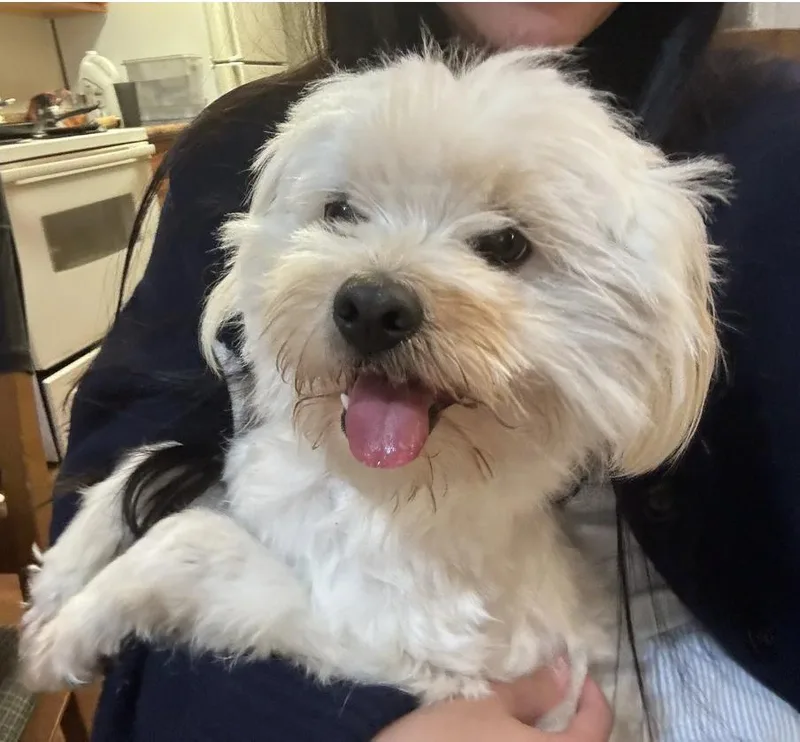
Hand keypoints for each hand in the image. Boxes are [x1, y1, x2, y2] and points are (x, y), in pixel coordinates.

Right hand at [373, 663, 611, 741]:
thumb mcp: (487, 706)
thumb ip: (533, 690)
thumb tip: (565, 670)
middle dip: (567, 716)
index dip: (590, 692)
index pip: (597, 723)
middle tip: (545, 688)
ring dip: (543, 733)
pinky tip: (499, 738)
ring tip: (521, 714)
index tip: (572, 668)